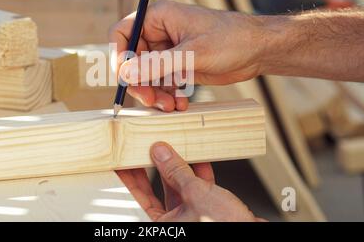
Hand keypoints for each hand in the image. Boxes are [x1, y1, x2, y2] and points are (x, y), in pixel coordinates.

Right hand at [110, 0, 266, 110]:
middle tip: (151, 101)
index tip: (125, 78)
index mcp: (159, 18)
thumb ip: (158, 64)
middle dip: (140, 83)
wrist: (258, 50)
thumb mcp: (193, 53)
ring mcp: (168, 51)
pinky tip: (180, 104)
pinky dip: (166, 96)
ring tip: (171, 106)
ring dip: (154, 94)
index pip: (122, 33)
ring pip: (146, 76)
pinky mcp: (178, 66)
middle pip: (132, 60)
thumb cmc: (231, 39)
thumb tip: (127, 73)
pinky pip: (161, 83)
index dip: (118, 55)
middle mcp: (159, 33)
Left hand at [117, 142, 263, 221]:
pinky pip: (198, 187)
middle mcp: (175, 221)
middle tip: (146, 147)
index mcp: (163, 225)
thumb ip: (177, 171)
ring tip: (173, 145)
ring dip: (179, 165)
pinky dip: (198, 172)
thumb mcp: (196, 194)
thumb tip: (161, 153)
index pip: (138, 197)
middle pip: (158, 188)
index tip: (123, 161)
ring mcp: (191, 215)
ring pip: (179, 185)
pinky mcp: (208, 210)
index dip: (130, 177)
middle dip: (155, 166)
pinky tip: (198, 157)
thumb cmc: (226, 228)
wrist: (254, 234)